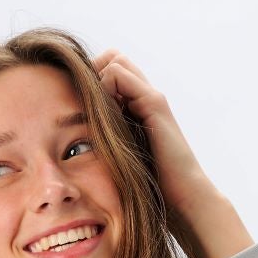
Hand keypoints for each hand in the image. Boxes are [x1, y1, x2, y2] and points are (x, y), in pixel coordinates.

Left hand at [92, 49, 227, 257]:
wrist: (183, 199)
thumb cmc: (152, 189)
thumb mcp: (119, 161)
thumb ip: (104, 143)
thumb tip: (73, 143)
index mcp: (137, 108)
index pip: (110, 70)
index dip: (91, 81)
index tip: (79, 110)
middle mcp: (145, 96)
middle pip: (112, 58)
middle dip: (91, 74)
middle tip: (81, 107)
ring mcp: (150, 96)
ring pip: (113, 61)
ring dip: (95, 82)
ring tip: (91, 115)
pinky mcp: (153, 102)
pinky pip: (117, 74)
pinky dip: (102, 88)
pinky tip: (101, 119)